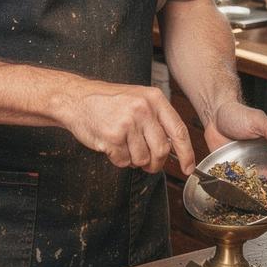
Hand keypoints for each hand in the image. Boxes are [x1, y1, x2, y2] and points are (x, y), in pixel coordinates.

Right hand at [60, 82, 194, 173]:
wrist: (77, 98)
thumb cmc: (108, 101)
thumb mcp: (139, 99)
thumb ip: (157, 119)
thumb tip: (175, 148)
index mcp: (154, 99)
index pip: (179, 131)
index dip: (187, 154)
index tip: (189, 168)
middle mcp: (143, 109)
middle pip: (162, 150)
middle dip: (156, 163)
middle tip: (148, 164)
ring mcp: (128, 123)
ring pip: (142, 159)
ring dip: (133, 160)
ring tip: (122, 145)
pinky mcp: (112, 137)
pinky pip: (123, 161)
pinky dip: (118, 159)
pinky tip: (111, 145)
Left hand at [202, 101, 266, 200]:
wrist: (215, 115)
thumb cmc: (239, 114)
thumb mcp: (257, 120)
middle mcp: (264, 165)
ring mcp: (249, 171)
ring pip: (260, 192)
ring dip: (262, 204)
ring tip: (262, 215)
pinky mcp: (234, 175)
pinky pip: (240, 190)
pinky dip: (242, 199)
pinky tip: (242, 208)